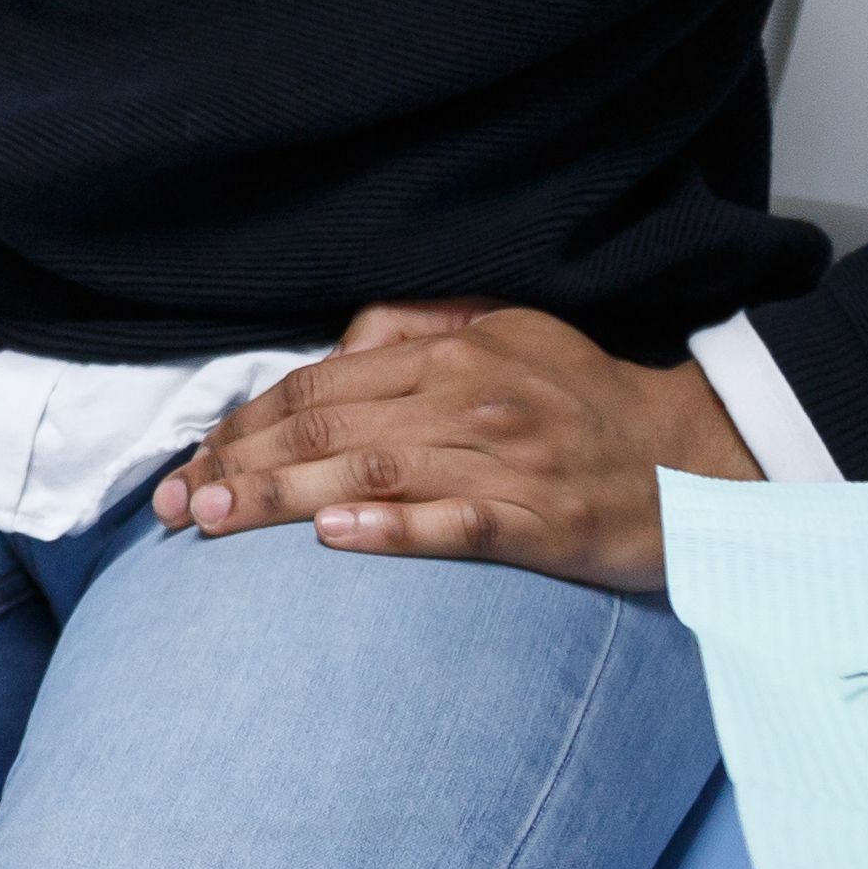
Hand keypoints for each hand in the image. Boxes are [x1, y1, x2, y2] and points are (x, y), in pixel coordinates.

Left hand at [148, 301, 755, 592]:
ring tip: (216, 521)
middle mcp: (466, 399)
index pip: (317, 383)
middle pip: (326, 427)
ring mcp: (503, 461)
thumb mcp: (502, 329)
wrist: (693, 458)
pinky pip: (458, 525)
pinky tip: (335, 540)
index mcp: (448, 352)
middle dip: (239, 464)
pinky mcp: (540, 523)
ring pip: (371, 472)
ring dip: (283, 499)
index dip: (244, 422)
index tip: (191, 460)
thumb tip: (332, 343)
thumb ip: (411, 328)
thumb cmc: (582, 397)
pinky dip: (393, 530)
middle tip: (174, 503)